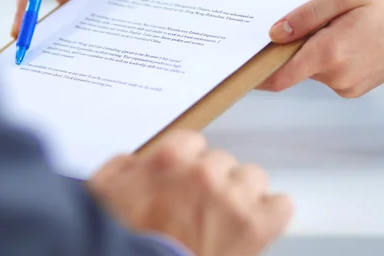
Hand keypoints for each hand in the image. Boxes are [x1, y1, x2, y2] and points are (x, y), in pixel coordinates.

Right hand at [89, 130, 292, 255]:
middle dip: (213, 181)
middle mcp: (204, 172)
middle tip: (200, 207)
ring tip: (227, 220)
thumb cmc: (120, 240)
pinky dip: (271, 214)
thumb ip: (124, 168)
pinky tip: (256, 225)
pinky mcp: (255, 228)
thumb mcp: (103, 192)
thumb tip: (138, 163)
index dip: (189, 164)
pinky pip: (281, 205)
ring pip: (253, 178)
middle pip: (223, 161)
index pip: (194, 143)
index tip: (185, 181)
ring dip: (242, 195)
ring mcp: (232, 199)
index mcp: (169, 159)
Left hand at [262, 0, 383, 97]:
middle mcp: (337, 77)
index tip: (242, 61)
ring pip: (312, 67)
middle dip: (291, 45)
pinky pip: (329, 70)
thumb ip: (307, 14)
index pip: (279, 76)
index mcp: (330, 54)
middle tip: (302, 18)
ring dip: (313, 47)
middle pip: (294, 66)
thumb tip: (275, 34)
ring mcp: (348, 85)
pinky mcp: (357, 86)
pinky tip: (346, 32)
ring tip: (335, 20)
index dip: (258, 69)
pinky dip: (327, 53)